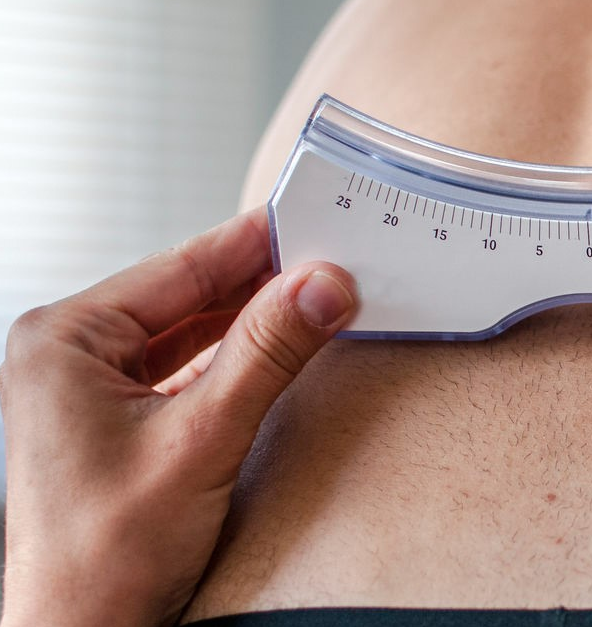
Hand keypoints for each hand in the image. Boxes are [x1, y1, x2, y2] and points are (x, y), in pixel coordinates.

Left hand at [0, 210, 356, 626]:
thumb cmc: (99, 561)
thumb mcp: (200, 441)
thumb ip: (266, 355)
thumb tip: (320, 287)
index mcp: (65, 341)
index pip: (182, 267)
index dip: (256, 243)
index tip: (317, 222)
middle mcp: (72, 356)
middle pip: (188, 295)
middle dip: (263, 282)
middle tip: (334, 265)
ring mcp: (93, 389)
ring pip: (192, 330)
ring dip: (255, 319)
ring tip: (318, 301)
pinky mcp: (119, 421)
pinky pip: (188, 368)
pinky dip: (238, 357)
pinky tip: (280, 349)